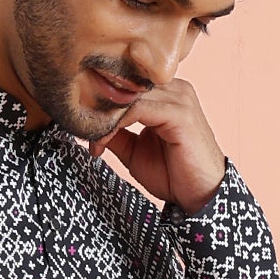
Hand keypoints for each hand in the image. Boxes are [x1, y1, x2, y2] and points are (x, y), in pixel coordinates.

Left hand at [90, 78, 227, 213]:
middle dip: (98, 106)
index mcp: (166, 93)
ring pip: (128, 96)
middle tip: (78, 128)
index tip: (79, 126)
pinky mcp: (180, 114)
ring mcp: (179, 99)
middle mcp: (174, 89)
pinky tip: (102, 143)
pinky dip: (114, 124)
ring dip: (104, 117)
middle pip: (125, 84)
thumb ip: (114, 132)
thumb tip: (88, 122)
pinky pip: (137, 110)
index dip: (100, 100)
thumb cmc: (172, 174)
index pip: (126, 82)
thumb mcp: (133, 150)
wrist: (201, 196)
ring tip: (90, 139)